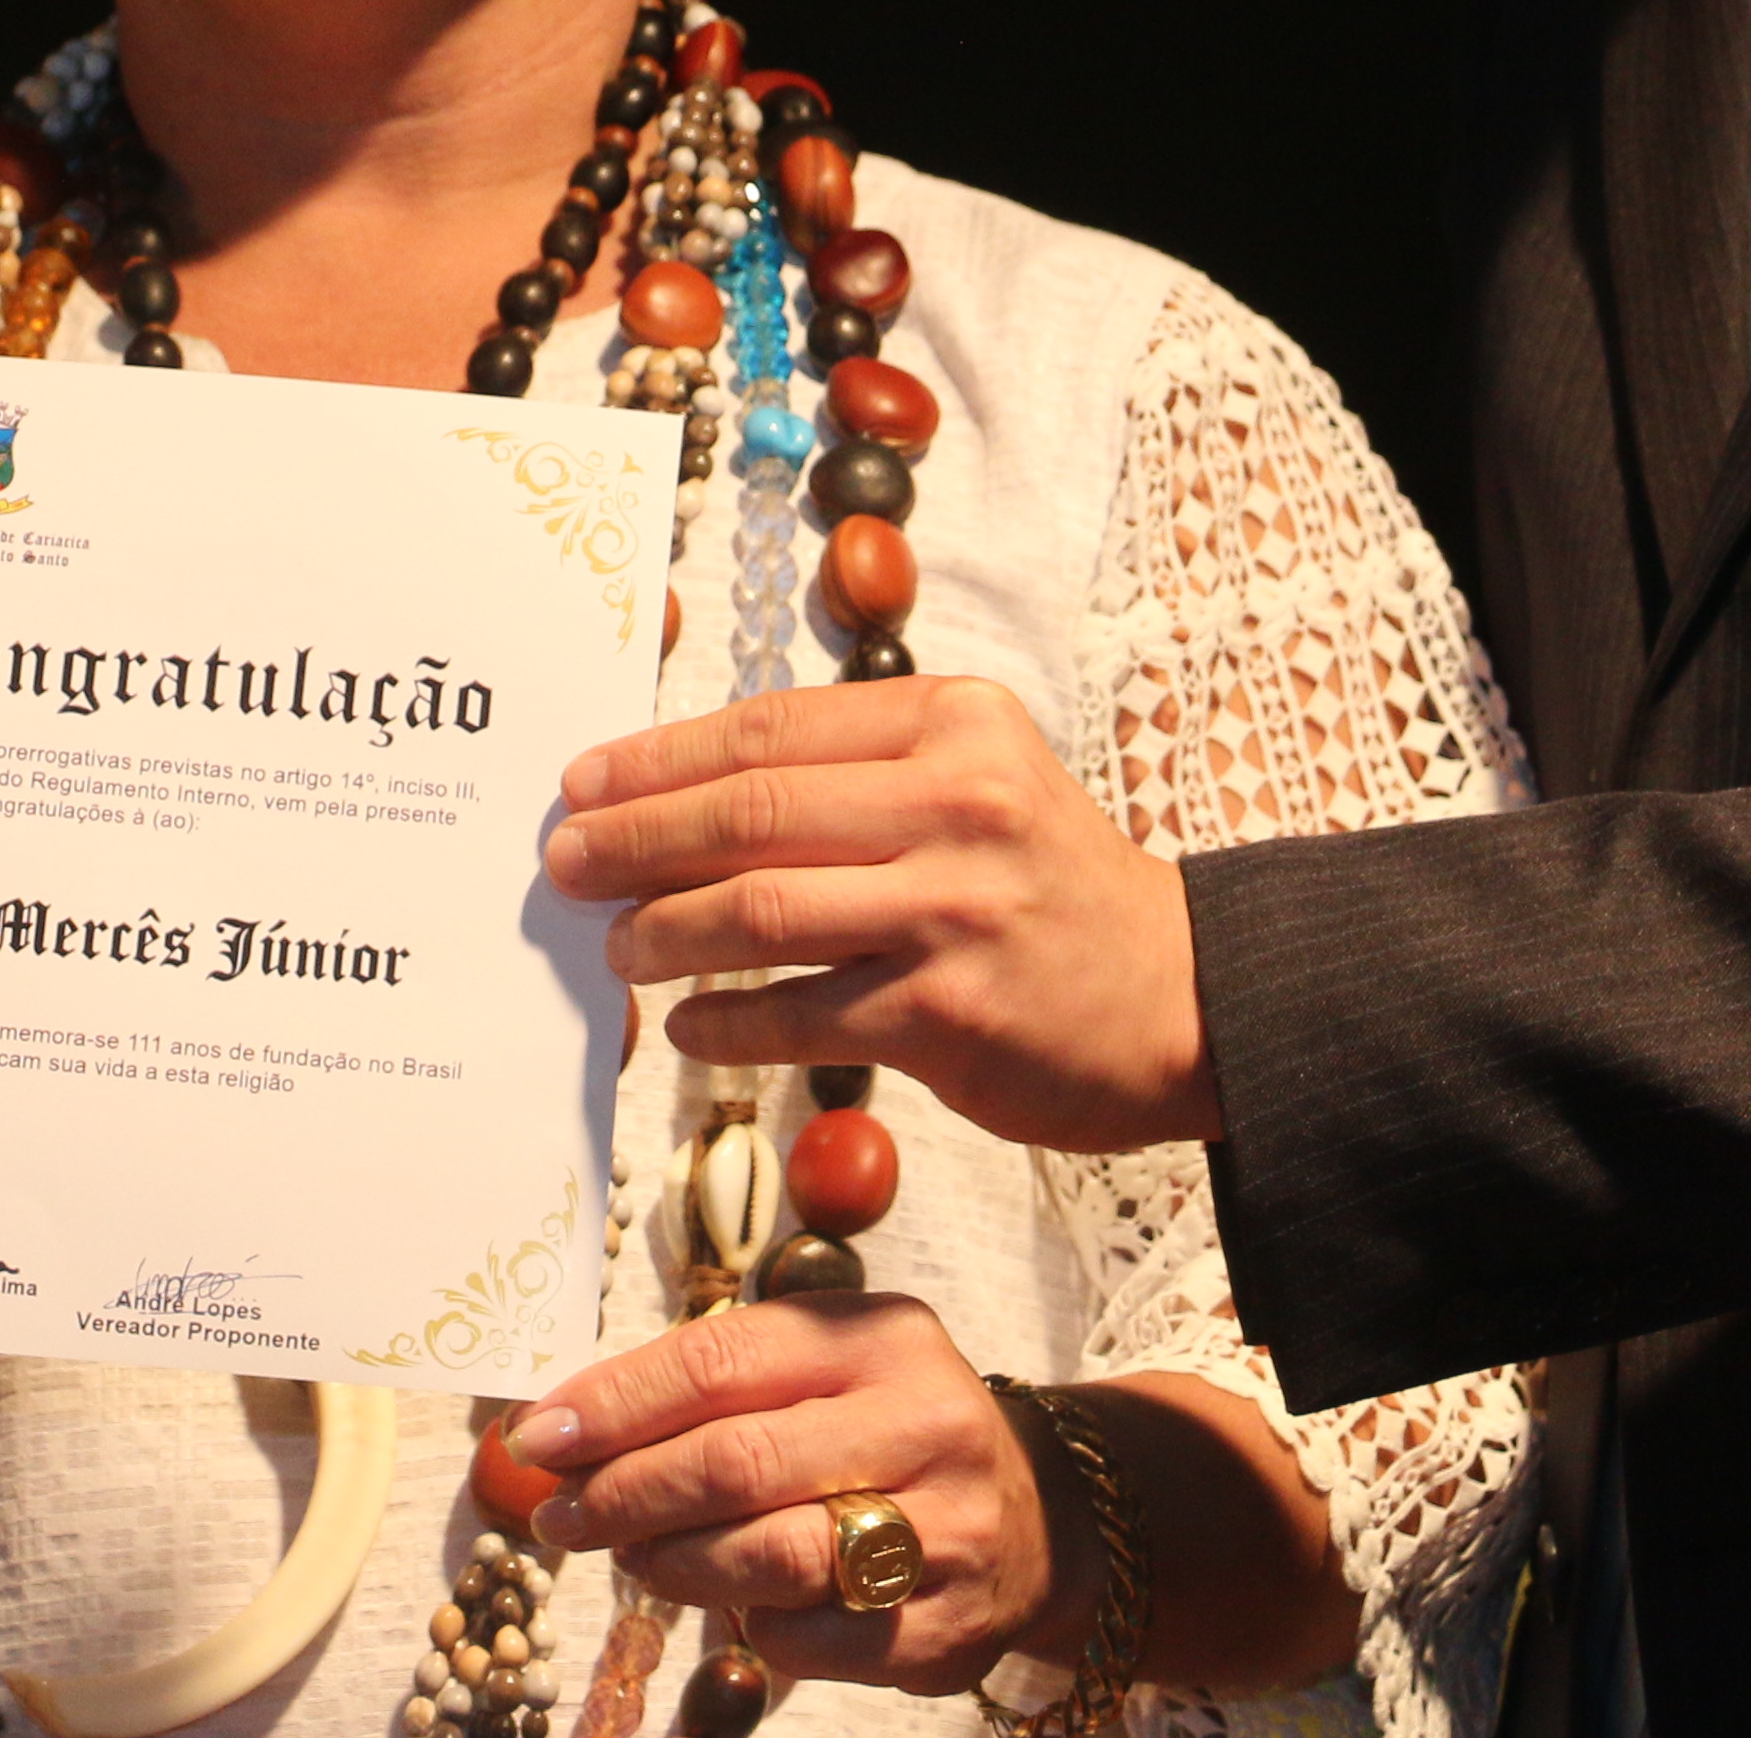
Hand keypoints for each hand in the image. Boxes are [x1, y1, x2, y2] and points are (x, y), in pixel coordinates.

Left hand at [510, 1295, 1077, 1694]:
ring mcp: (945, 1531)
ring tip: (628, 1556)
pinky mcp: (945, 1628)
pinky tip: (733, 1603)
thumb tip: (567, 1425)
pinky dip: (749, 1627)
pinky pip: (809, 1640)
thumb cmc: (891, 1426)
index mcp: (881, 1338)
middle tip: (562, 1515)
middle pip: (737, 1462)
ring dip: (671, 1564)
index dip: (614, 1403)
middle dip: (627, 1492)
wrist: (1041, 1515)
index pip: (719, 1361)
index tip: (539, 1437)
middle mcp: (924, 1424)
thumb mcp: (829, 1365)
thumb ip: (717, 1380)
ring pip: (770, 1557)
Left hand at [545, 677, 1215, 1153]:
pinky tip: (688, 1025)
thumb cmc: (1051, 886)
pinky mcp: (947, 1014)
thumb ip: (859, 773)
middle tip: (562, 862)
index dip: (658, 758)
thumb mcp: (978, 782)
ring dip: (662, 930)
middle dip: (634, 839)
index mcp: (954, 724)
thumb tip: (688, 795)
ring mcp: (952, 909)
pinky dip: (725, 1020)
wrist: (1187, 998)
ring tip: (614, 947)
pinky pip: (797, 1012)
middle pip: (749, 812)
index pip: (770, 729)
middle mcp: (955, 803)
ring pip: (758, 910)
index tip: (583, 783)